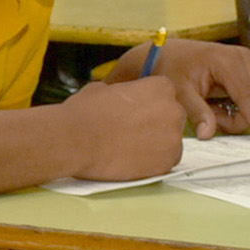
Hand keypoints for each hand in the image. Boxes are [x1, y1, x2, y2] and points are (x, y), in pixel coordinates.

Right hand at [63, 76, 195, 181]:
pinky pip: (165, 161)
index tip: (136, 111)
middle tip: (132, 131)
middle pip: (171, 117)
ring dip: (154, 144)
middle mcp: (173, 110)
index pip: (165, 94)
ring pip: (169, 141)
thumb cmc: (85, 112)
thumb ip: (123, 92)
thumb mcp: (103, 89)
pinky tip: (131, 159)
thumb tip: (120, 98)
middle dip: (155, 124)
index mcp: (160, 87)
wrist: (75, 140)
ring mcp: (172, 138)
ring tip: (129, 147)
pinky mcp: (166, 161)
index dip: (149, 103)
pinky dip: (151, 162)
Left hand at [144, 41, 249, 140]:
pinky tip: (217, 104)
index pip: (249, 97)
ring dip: (237, 114)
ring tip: (210, 108)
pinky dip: (238, 108)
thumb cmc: (170, 68)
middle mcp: (243, 59)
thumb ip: (197, 113)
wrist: (165, 52)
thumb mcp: (179, 92)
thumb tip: (208, 134)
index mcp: (228, 61)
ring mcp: (247, 63)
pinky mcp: (247, 70)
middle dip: (239, 118)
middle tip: (210, 115)